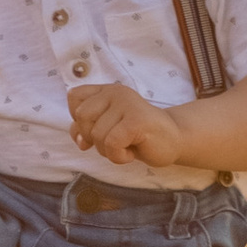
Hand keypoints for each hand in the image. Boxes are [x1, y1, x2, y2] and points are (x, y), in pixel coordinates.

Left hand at [66, 79, 188, 170]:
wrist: (172, 140)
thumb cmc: (137, 136)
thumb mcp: (107, 129)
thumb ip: (86, 129)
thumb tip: (79, 140)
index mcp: (106, 90)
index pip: (74, 97)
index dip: (78, 119)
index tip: (97, 128)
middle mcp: (116, 92)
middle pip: (82, 117)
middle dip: (93, 137)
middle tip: (114, 140)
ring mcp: (127, 104)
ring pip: (97, 134)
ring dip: (109, 151)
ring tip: (127, 145)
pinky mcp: (136, 120)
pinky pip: (112, 144)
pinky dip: (119, 156)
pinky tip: (132, 152)